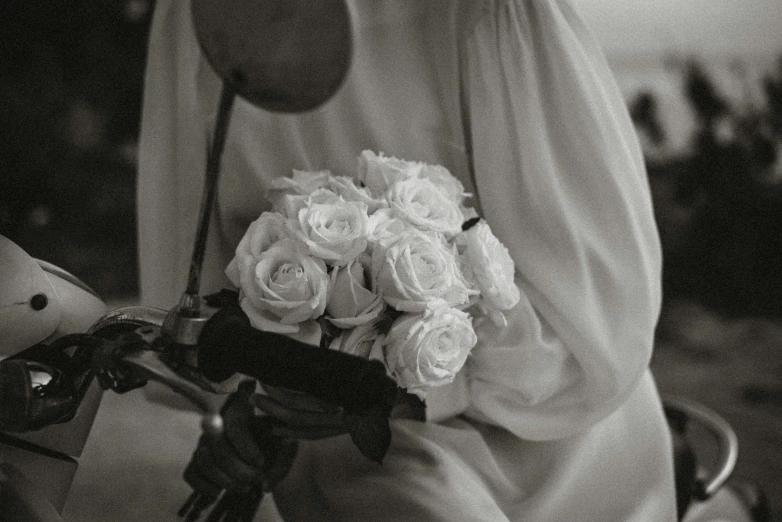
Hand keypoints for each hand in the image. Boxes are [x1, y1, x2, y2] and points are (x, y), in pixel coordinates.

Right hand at [182, 380, 297, 498]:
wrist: (265, 453)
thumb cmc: (275, 446)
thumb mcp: (286, 449)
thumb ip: (281, 462)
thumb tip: (265, 485)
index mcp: (241, 412)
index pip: (235, 425)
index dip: (246, 447)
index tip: (261, 462)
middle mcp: (217, 425)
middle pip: (218, 445)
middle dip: (238, 469)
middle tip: (256, 479)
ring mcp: (204, 443)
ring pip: (203, 460)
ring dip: (225, 480)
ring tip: (245, 488)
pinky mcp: (196, 462)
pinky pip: (191, 473)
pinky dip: (205, 486)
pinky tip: (223, 491)